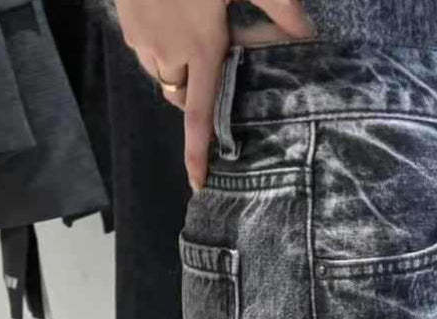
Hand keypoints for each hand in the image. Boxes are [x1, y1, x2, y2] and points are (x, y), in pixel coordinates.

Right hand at [114, 0, 314, 190]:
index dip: (197, 152)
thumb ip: (280, 8)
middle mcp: (168, 53)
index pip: (198, 115)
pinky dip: (161, 43)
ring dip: (180, 64)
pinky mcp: (125, 22)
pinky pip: (146, 49)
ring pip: (163, 72)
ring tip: (193, 25)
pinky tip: (172, 11)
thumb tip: (310, 36)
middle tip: (216, 50)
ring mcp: (142, 38)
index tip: (197, 182)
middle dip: (198, 85)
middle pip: (183, 93)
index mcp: (201, 48)